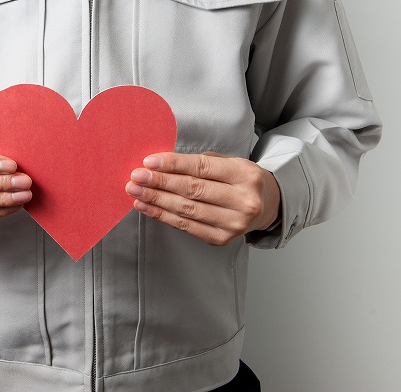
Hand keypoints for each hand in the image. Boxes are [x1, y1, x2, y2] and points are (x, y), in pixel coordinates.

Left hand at [126, 152, 280, 245]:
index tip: (149, 161)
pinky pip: (186, 226)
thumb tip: (160, 164)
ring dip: (156, 200)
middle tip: (136, 176)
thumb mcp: (229, 162)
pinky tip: (147, 206)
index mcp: (245, 175)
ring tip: (136, 191)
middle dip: (160, 182)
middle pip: (193, 190)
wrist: (264, 206)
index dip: (173, 165)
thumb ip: (200, 163)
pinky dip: (162, 216)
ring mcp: (234, 223)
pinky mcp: (221, 239)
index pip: (202, 168)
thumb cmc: (240, 180)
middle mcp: (243, 201)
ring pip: (186, 210)